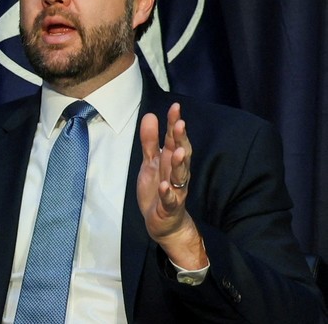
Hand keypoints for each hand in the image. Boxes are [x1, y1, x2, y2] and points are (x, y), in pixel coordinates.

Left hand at [137, 103, 206, 269]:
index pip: (175, 139)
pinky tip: (165, 186)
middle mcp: (177, 174)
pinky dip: (167, 193)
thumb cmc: (159, 189)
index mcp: (171, 161)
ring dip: (180, 164)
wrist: (164, 223)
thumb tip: (150, 115)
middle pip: (181, 154)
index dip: (174, 124)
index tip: (175, 107)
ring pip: (180, 176)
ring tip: (178, 152)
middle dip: (181, 139)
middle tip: (180, 123)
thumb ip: (150, 141)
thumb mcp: (150, 162)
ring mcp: (175, 190)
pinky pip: (170, 200)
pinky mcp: (169, 207)